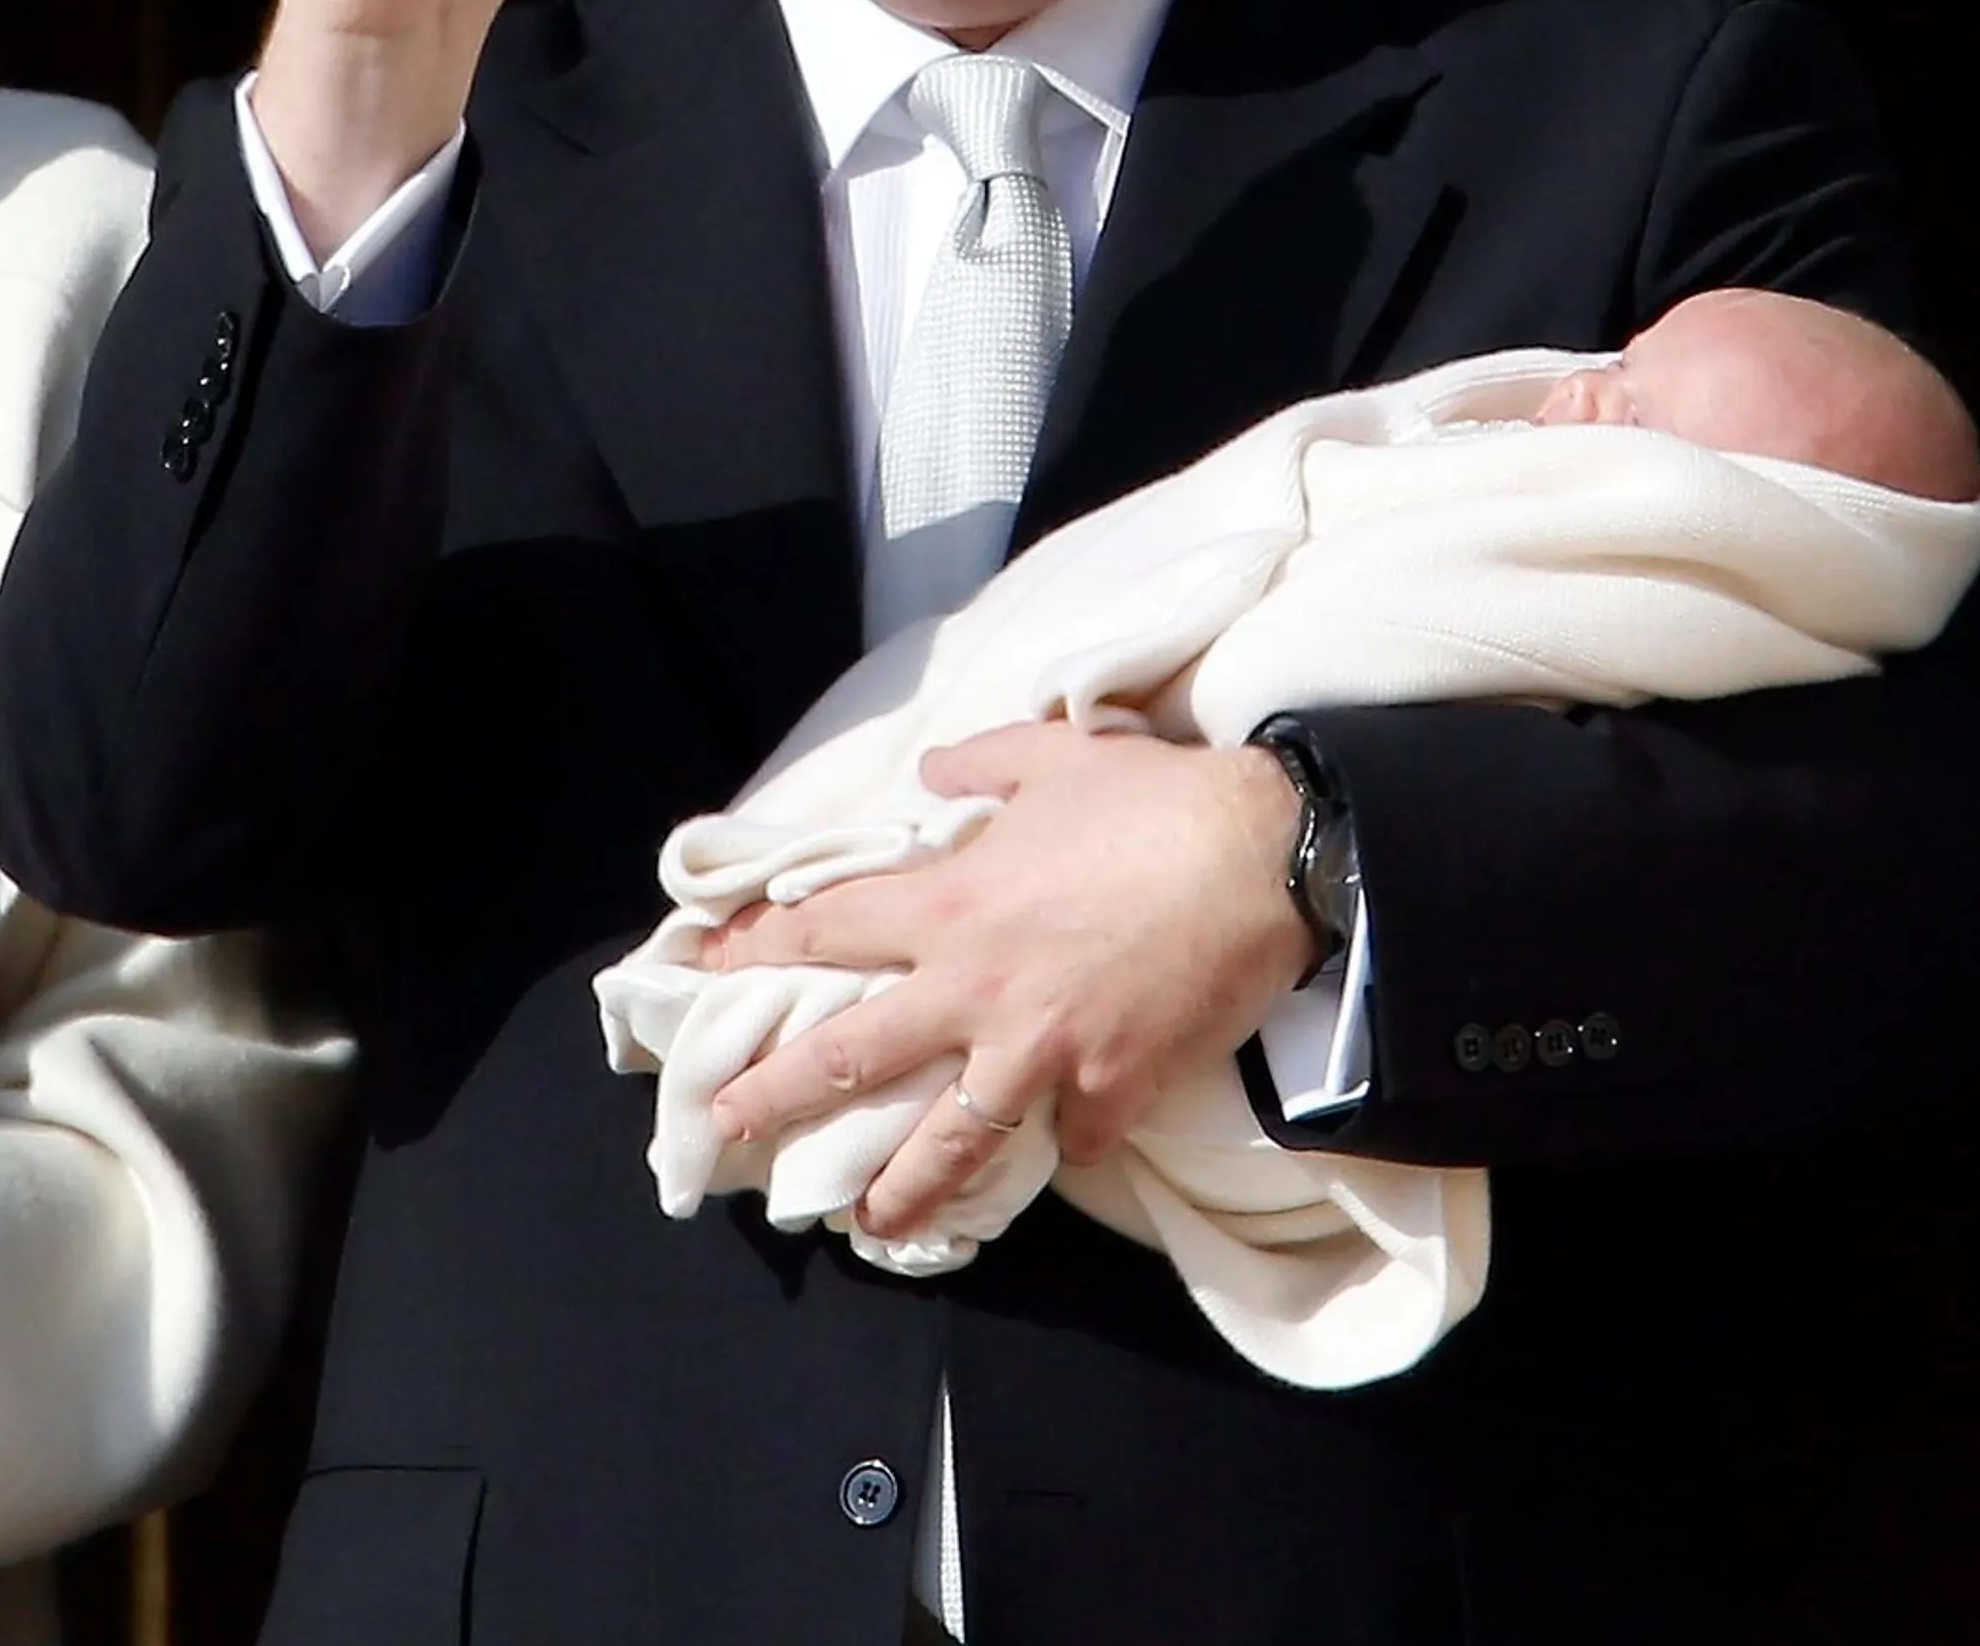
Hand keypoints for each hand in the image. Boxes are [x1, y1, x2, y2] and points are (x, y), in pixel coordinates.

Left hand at [702, 717, 1313, 1238]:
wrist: (1268, 856)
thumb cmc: (1156, 800)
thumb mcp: (1051, 757)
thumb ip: (978, 764)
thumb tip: (932, 765)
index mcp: (948, 907)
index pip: (823, 931)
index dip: (758, 949)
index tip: (710, 969)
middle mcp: (976, 989)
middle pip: (852, 1058)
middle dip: (776, 1098)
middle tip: (725, 1129)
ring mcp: (1043, 1051)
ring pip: (948, 1140)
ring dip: (901, 1189)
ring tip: (866, 1223)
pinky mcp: (1113, 1090)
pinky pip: (1071, 1140)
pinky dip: (1061, 1149)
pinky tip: (1047, 1162)